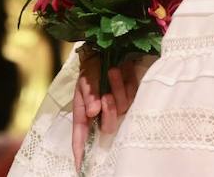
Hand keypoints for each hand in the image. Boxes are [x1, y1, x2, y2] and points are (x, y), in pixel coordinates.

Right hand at [72, 54, 143, 170]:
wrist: (108, 49)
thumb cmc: (92, 67)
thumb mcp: (85, 79)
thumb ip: (87, 95)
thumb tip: (93, 112)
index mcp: (85, 114)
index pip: (81, 137)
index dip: (81, 152)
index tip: (80, 166)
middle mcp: (102, 113)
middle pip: (108, 126)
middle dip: (109, 110)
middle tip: (106, 95)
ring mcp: (118, 106)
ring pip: (122, 109)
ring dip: (118, 88)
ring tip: (113, 71)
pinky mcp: (131, 97)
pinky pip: (133, 96)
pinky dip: (128, 83)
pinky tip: (124, 71)